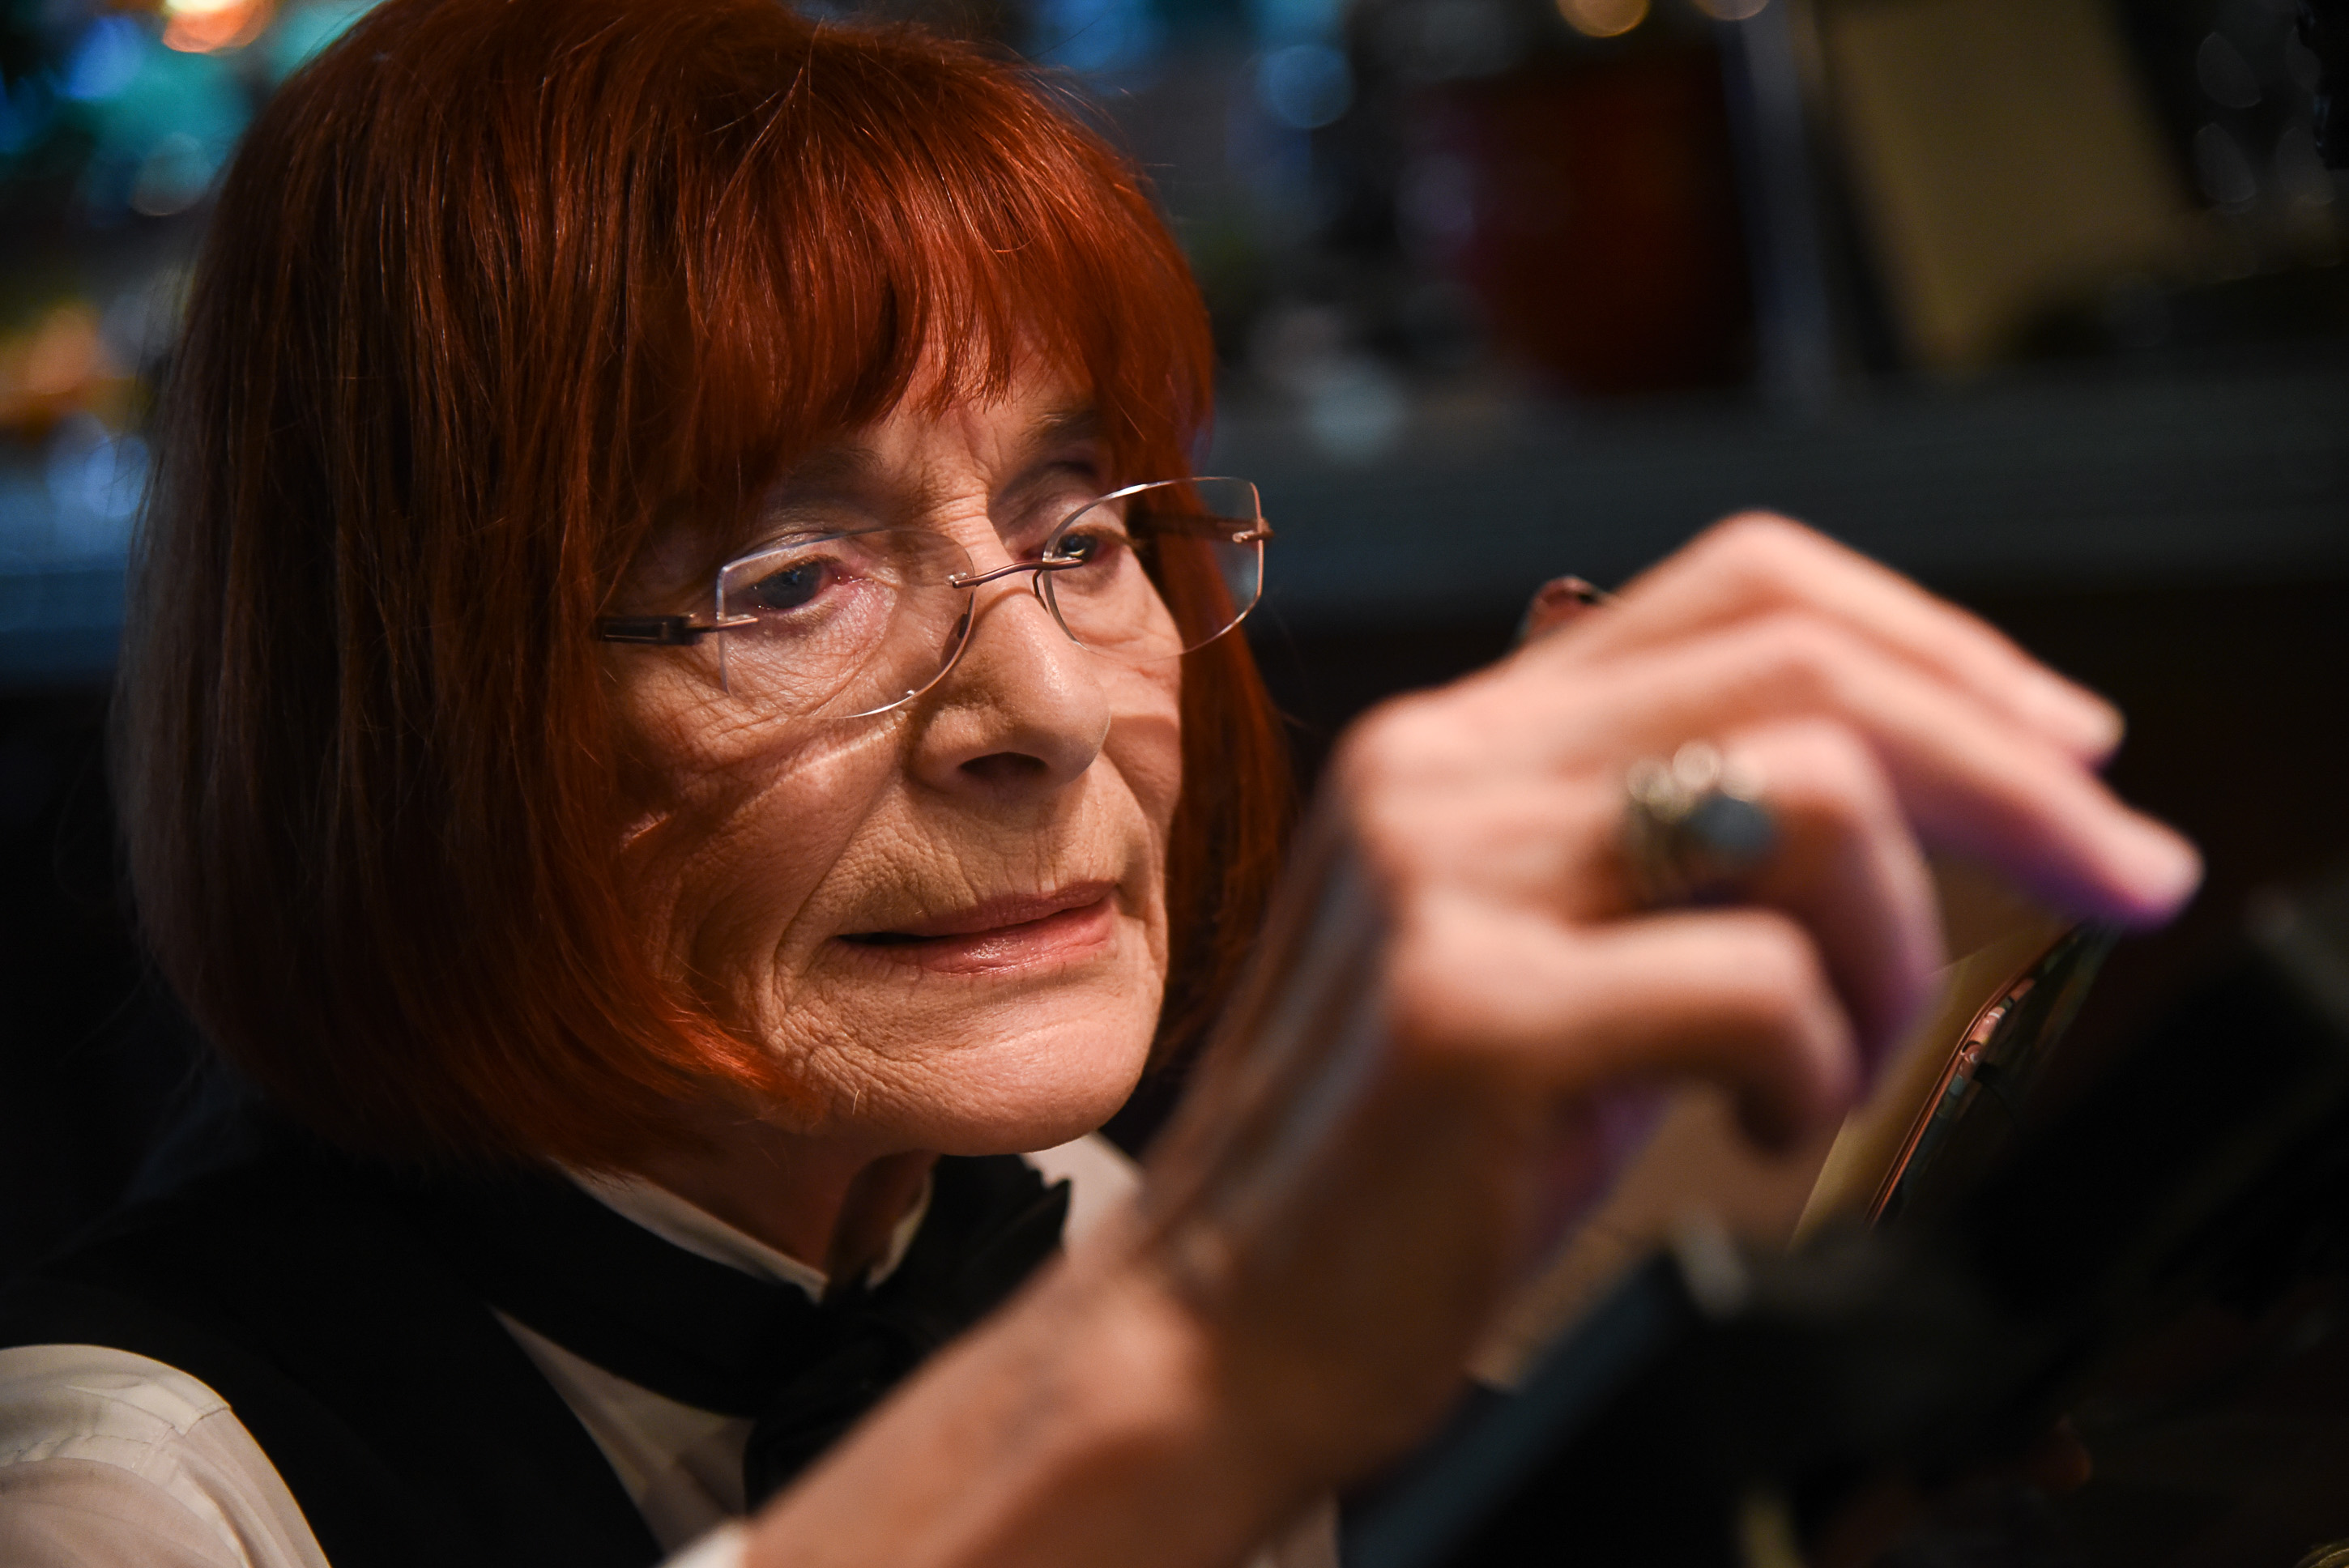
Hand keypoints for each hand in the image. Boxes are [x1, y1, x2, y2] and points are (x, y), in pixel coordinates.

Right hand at [735, 517, 2196, 1567]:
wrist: (1212, 1327)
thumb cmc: (1394, 1162)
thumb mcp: (1523, 949)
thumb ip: (1638, 831)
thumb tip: (1850, 758)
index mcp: (1464, 737)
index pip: (1744, 584)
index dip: (1937, 641)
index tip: (2064, 748)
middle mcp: (1443, 765)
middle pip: (1803, 659)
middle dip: (2011, 766)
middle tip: (2125, 875)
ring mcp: (1442, 875)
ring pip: (1806, 794)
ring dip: (1892, 948)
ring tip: (1835, 1063)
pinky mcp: (1466, 1010)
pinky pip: (1753, 981)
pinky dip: (1813, 1065)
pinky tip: (1755, 1129)